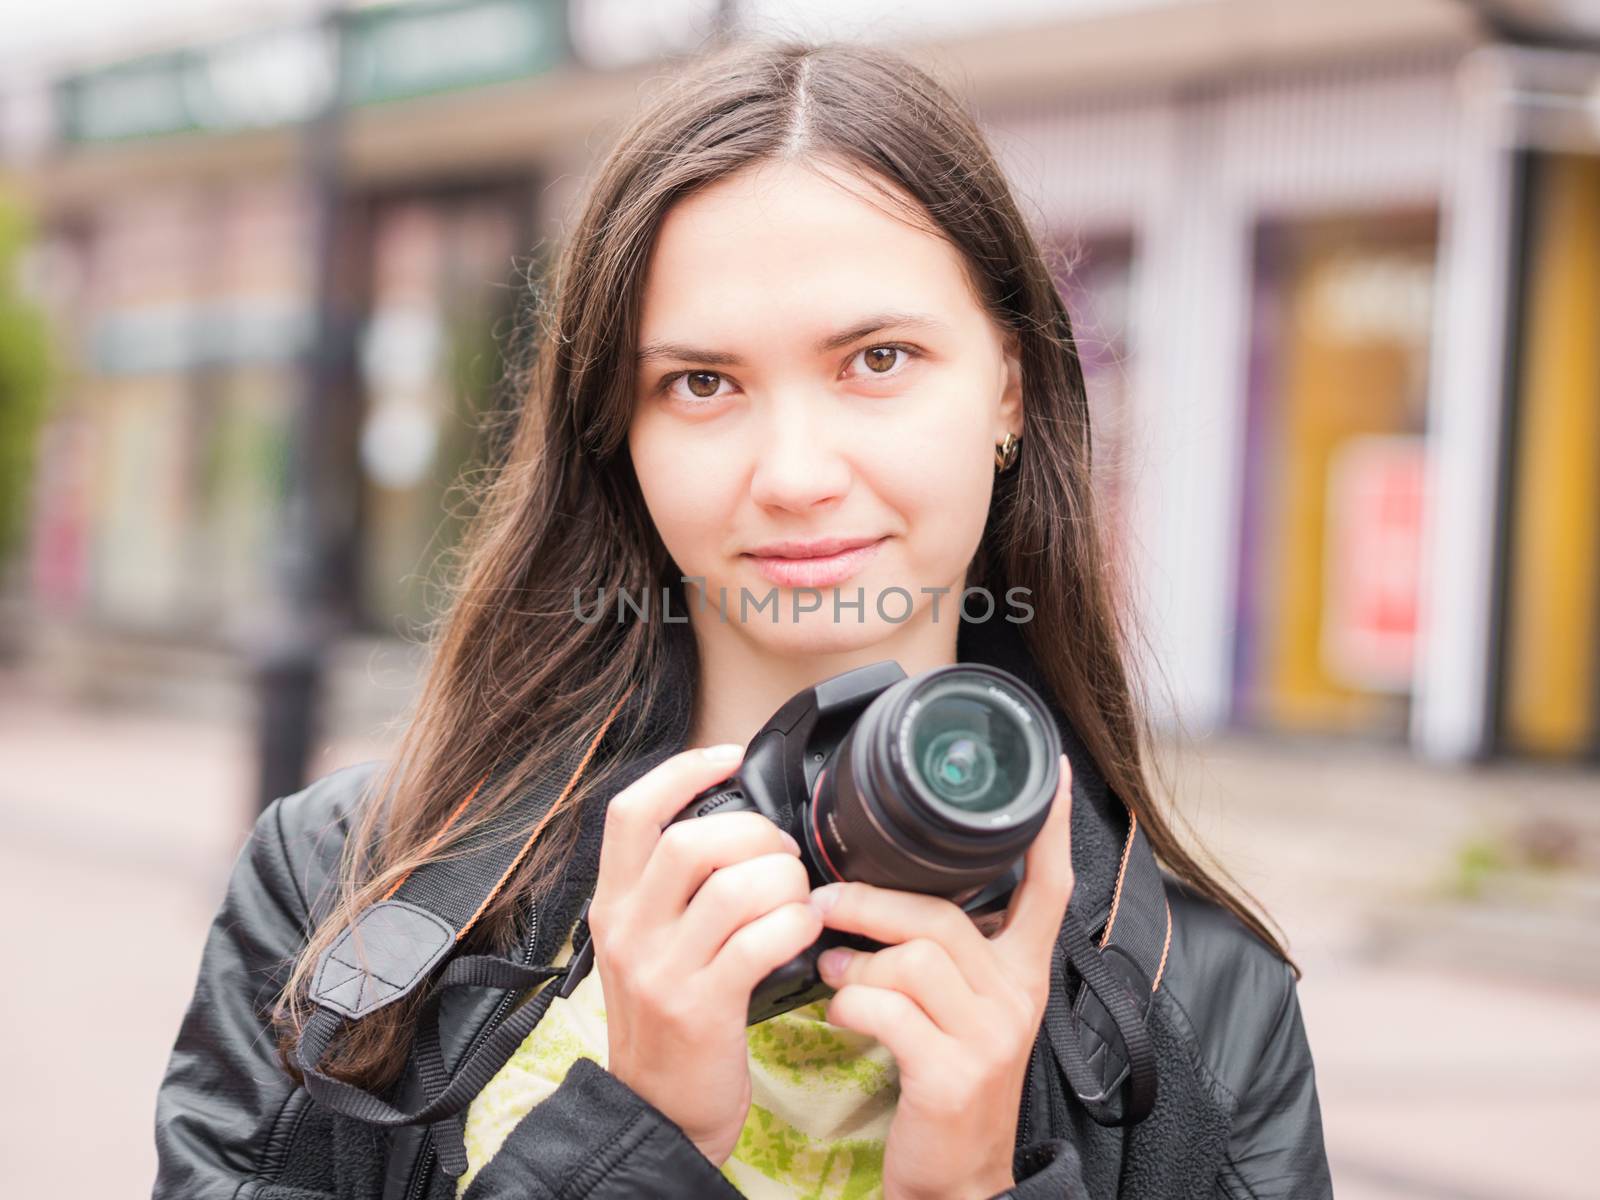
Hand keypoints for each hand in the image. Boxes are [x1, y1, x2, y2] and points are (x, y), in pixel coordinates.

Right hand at [587, 744, 823, 1165]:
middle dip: (755, 833)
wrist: (657, 1115)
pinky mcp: (700, 1008)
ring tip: (798, 897)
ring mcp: (661, 970)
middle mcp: (629, 930)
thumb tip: (734, 827)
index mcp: (613, 905)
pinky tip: (802, 931)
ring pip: (733, 887)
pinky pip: (759, 942)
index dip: (682, 771)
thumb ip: (673, 891)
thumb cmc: (669, 1023)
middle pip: (690, 841)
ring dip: (783, 881)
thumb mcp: (648, 946)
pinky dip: (794, 925)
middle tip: (783, 854)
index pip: (631, 812)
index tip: (728, 757)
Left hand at [809, 752, 1075, 1199]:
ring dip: (856, 958)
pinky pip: (888, 1010)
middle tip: (823, 901)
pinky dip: (851, 1005)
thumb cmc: (944, 1081)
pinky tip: (842, 1015)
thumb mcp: (958, 1009)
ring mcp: (991, 1036)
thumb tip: (874, 895)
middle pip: (943, 916)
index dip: (1051, 830)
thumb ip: (938, 953)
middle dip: (873, 901)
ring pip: (912, 959)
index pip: (1049, 887)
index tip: (1051, 775)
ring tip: (833, 967)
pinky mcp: (954, 1073)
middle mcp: (1018, 996)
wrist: (955, 1178)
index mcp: (1024, 972)